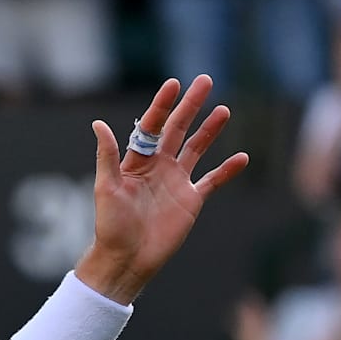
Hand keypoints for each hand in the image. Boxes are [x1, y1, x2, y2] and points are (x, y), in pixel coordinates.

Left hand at [75, 76, 242, 303]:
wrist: (127, 259)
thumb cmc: (111, 226)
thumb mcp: (106, 188)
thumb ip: (107, 156)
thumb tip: (98, 123)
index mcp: (137, 160)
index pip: (152, 125)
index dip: (163, 105)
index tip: (174, 84)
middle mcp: (158, 166)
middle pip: (178, 129)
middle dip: (191, 105)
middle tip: (206, 80)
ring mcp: (176, 181)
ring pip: (197, 148)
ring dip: (210, 130)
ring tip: (224, 110)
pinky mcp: (191, 200)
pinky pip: (213, 180)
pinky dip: (227, 170)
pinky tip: (242, 157)